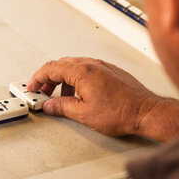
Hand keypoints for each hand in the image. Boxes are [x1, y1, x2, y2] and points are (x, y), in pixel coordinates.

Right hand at [26, 57, 163, 136]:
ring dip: (62, 79)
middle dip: (47, 79)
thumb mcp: (83, 114)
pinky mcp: (109, 71)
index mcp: (81, 72)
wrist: (147, 112)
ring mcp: (101, 66)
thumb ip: (61, 107)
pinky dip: (75, 79)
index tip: (32, 87)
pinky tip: (78, 94)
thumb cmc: (122, 112)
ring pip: (72, 66)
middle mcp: (91, 64)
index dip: (37, 78)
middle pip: (60, 65)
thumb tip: (49, 105)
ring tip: (60, 97)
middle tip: (42, 92)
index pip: (50, 68)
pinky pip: (85, 69)